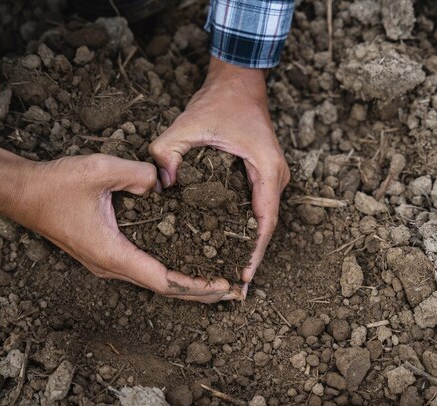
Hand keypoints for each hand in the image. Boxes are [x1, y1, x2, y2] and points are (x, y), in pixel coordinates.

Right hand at [0, 137, 241, 302]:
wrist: (24, 194)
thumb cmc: (57, 185)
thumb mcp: (100, 170)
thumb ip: (139, 174)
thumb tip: (164, 183)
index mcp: (113, 254)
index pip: (163, 280)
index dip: (195, 285)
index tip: (223, 285)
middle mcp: (112, 266)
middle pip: (164, 287)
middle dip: (199, 290)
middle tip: (232, 290)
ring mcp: (108, 262)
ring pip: (155, 280)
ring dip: (186, 282)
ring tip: (216, 281)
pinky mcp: (107, 253)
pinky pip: (145, 267)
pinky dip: (170, 269)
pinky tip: (186, 261)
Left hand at [150, 57, 289, 288]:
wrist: (239, 84)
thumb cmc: (219, 103)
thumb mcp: (187, 125)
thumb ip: (167, 153)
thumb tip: (161, 188)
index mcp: (266, 170)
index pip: (265, 221)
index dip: (254, 252)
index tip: (243, 278)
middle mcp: (276, 178)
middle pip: (266, 227)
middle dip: (251, 257)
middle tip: (235, 290)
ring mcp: (272, 178)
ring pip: (262, 221)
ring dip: (249, 246)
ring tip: (233, 275)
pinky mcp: (263, 176)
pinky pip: (256, 209)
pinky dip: (245, 230)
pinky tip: (230, 246)